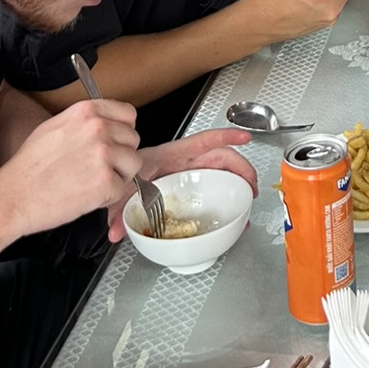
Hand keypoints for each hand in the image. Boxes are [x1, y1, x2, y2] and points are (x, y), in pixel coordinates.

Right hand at [0, 97, 143, 240]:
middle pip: (133, 140)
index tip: (115, 143)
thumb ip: (84, 122)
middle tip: (98, 169)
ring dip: (118, 176)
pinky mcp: (105, 182)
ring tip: (92, 183)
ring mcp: (103, 154)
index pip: (128, 114)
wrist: (12, 197)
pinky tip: (87, 196)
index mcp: (86, 111)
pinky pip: (122, 189)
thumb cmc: (28, 168)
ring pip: (133, 164)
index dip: (123, 132)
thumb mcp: (55, 127)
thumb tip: (105, 124)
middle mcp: (98, 128)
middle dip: (121, 156)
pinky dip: (108, 197)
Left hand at [113, 129, 259, 240]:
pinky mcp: (189, 183)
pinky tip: (230, 205)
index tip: (244, 137)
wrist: (118, 173)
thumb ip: (118, 209)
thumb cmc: (124, 172)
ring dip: (238, 181)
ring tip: (247, 198)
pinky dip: (225, 192)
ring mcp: (189, 172)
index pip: (205, 141)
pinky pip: (212, 183)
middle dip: (242, 169)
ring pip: (221, 171)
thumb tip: (116, 231)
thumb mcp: (122, 188)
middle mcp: (185, 162)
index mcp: (173, 156)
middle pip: (222, 158)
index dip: (227, 136)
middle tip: (252, 186)